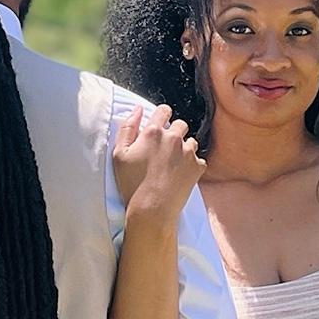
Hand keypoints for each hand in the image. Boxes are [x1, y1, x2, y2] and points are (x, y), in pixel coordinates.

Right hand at [112, 103, 204, 219]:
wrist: (151, 209)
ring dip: (184, 149)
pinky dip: (193, 166)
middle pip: (181, 125)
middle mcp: (173, 138)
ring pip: (191, 142)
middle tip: (165, 149)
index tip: (160, 124)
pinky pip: (199, 160)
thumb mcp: (119, 154)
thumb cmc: (131, 184)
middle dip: (174, 133)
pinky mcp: (197, 167)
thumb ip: (127, 128)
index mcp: (153, 132)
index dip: (162, 115)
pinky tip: (182, 175)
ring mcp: (187, 152)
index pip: (164, 110)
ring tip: (173, 164)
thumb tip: (138, 109)